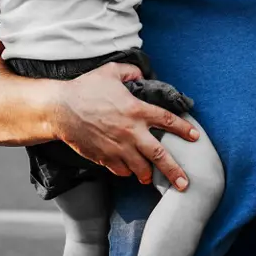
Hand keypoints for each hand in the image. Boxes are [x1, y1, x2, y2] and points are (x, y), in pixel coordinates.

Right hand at [51, 63, 199, 189]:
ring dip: (148, 175)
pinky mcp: (104, 157)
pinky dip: (126, 172)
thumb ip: (130, 72)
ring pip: (140, 168)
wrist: (60, 109)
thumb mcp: (110, 72)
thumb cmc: (85, 89)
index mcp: (137, 110)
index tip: (195, 137)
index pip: (168, 121)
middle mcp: (131, 132)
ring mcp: (118, 147)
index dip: (184, 129)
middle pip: (159, 155)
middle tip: (185, 183)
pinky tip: (129, 171)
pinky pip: (121, 170)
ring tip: (152, 179)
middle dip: (174, 171)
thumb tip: (141, 74)